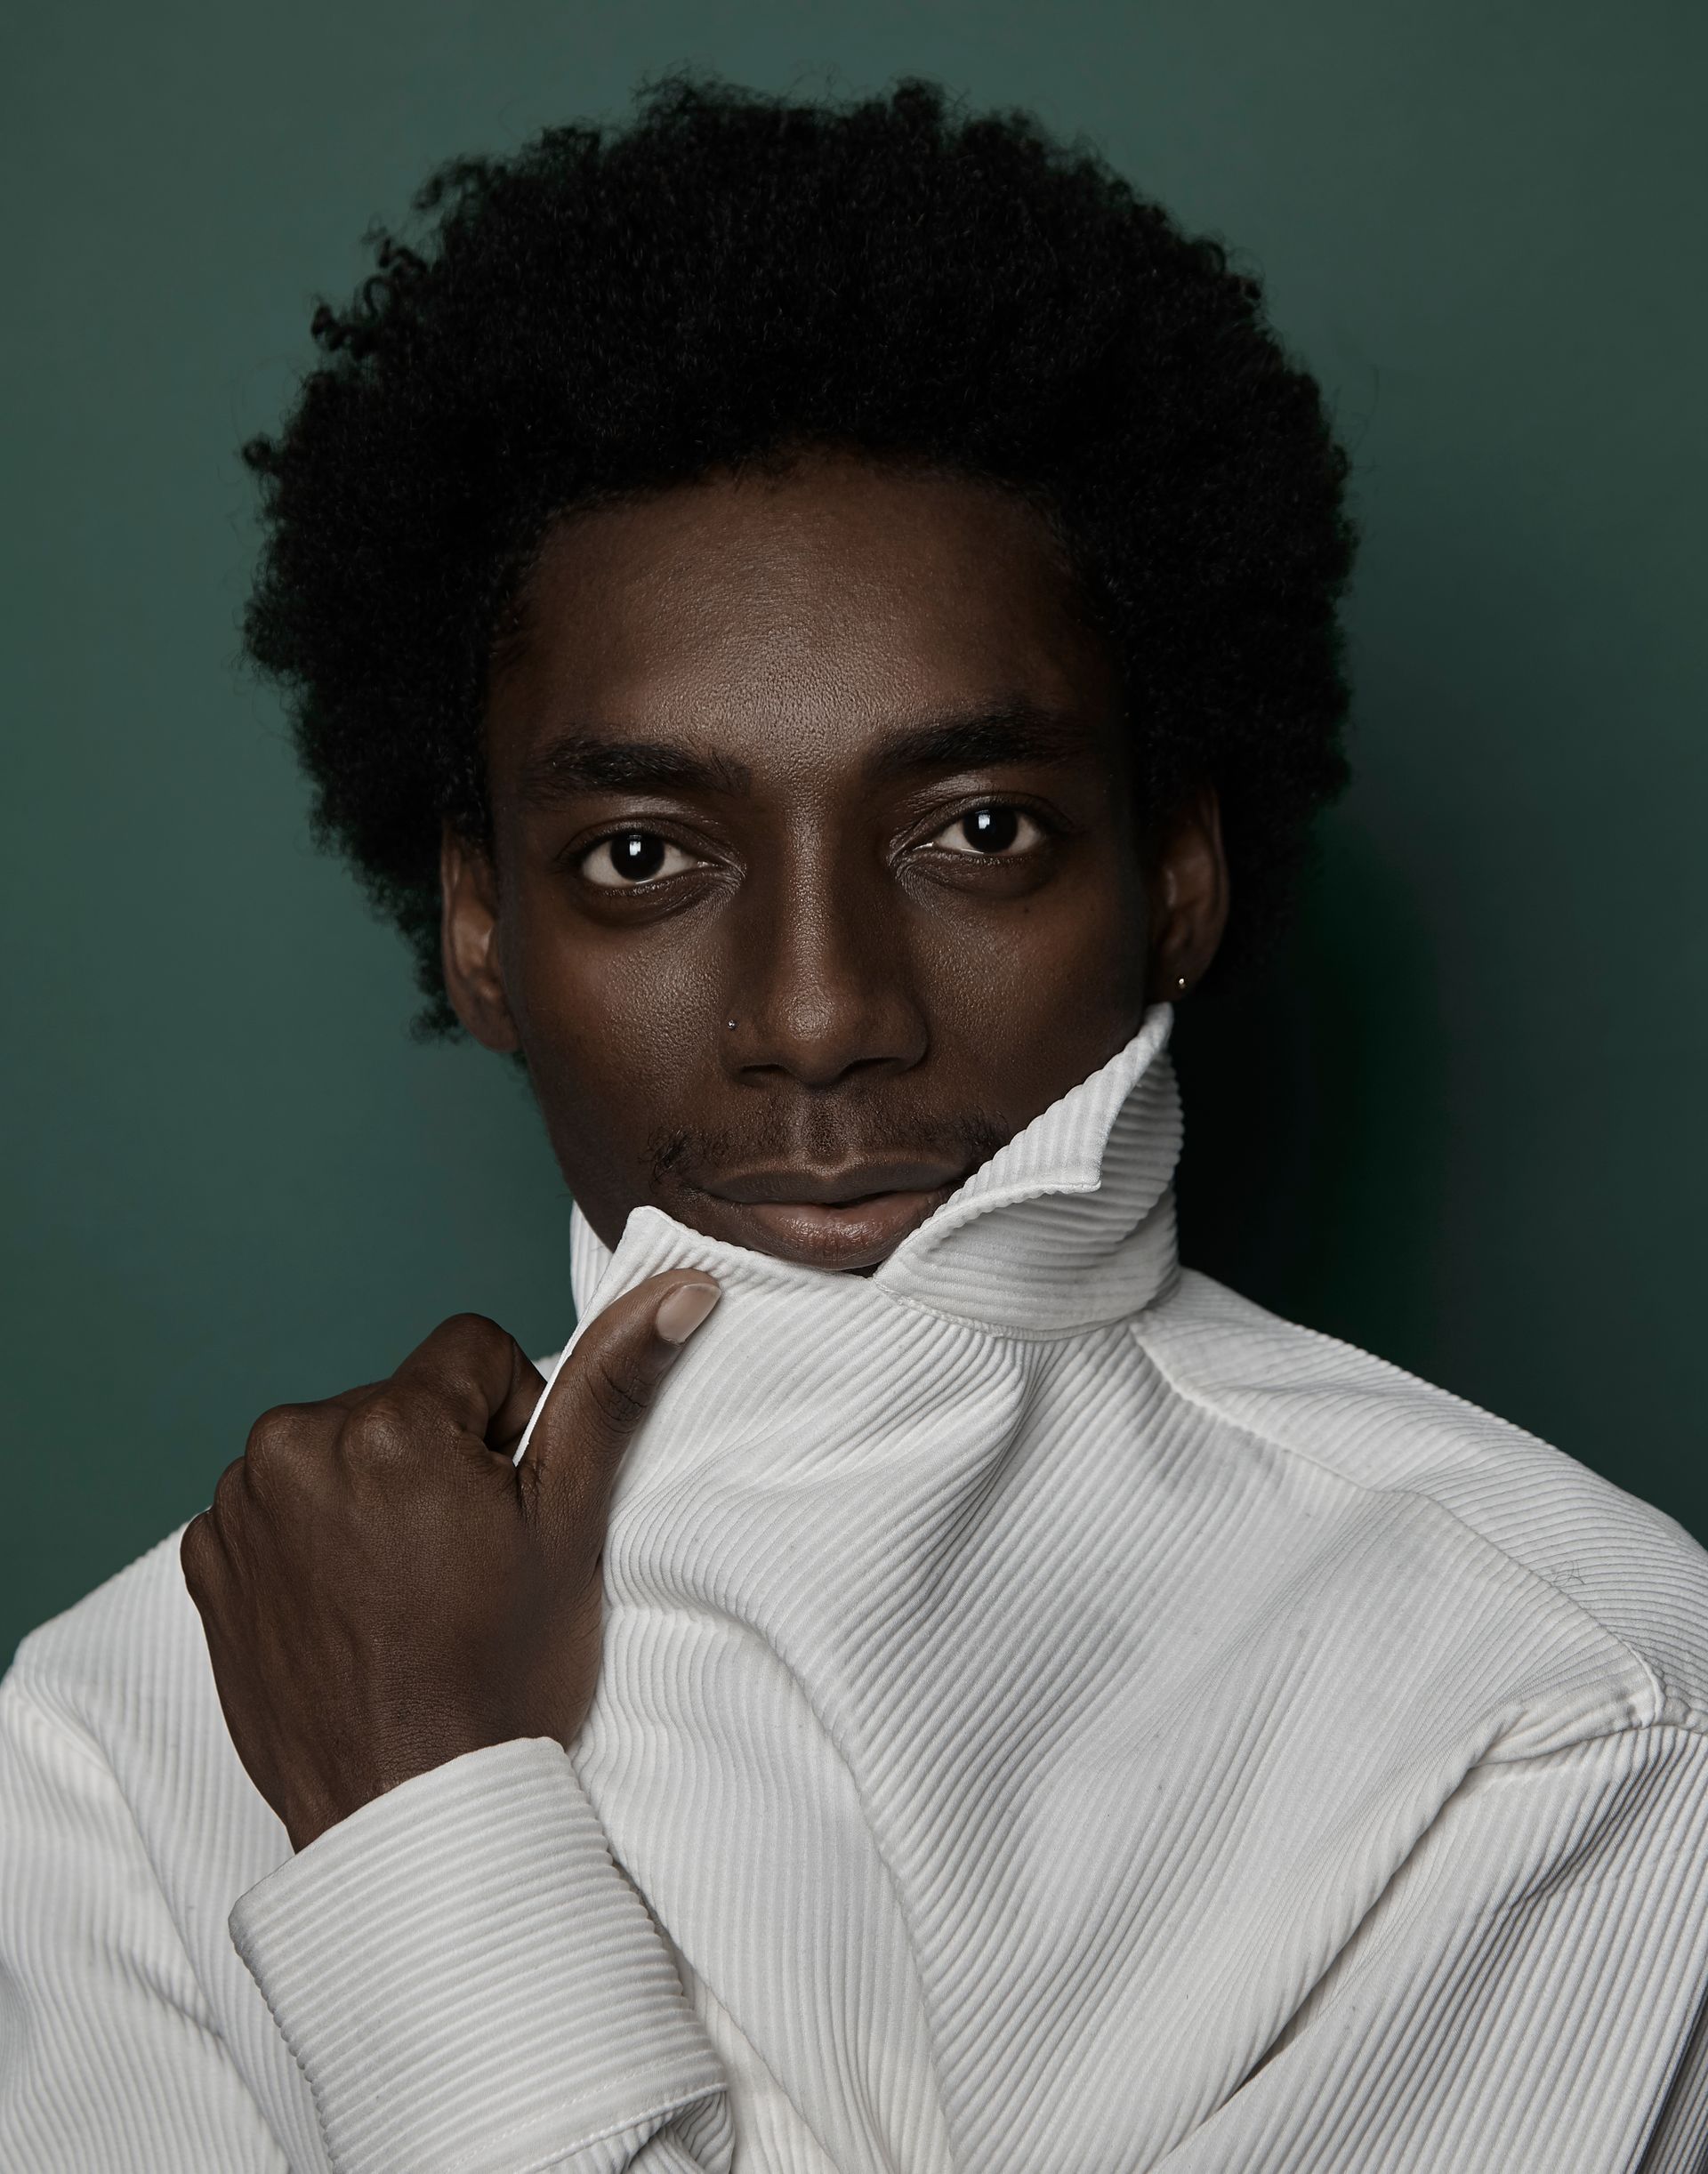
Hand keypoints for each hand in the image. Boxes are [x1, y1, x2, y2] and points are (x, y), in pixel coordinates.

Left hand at [180, 1273, 720, 1850]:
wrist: (411, 1815)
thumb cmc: (499, 1676)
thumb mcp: (572, 1521)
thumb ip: (612, 1387)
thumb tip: (677, 1290)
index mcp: (386, 1422)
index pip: (473, 1352)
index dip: (510, 1422)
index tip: (508, 1506)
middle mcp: (291, 1446)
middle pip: (401, 1402)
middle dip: (437, 1457)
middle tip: (463, 1560)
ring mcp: (238, 1510)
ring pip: (340, 1450)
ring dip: (372, 1494)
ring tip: (407, 1590)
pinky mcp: (207, 1565)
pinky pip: (277, 1509)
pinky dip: (313, 1542)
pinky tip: (353, 1607)